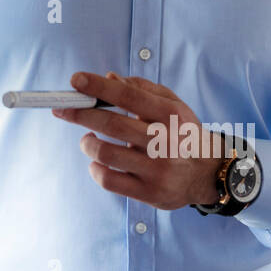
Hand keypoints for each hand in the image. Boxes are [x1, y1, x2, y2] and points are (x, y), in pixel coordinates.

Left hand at [53, 71, 224, 209]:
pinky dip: (95, 168)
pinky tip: (97, 162)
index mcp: (171, 116)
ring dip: (87, 143)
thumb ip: (141, 89)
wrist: (209, 173)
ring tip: (87, 139)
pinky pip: (109, 180)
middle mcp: (166, 143)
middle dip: (81, 114)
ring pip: (106, 154)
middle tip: (61, 107)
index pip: (130, 96)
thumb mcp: (173, 105)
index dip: (100, 87)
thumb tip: (109, 78)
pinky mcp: (149, 193)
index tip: (76, 80)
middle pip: (113, 125)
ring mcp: (158, 170)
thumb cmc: (183, 132)